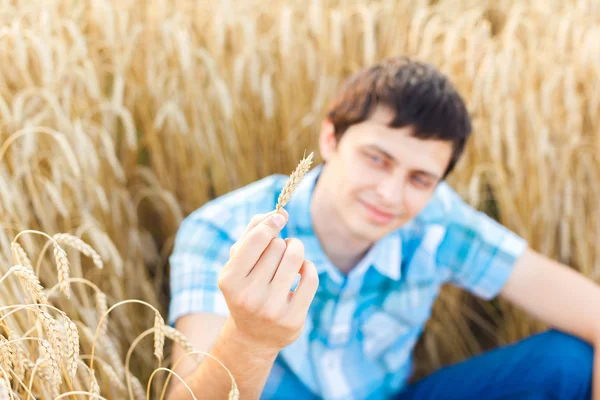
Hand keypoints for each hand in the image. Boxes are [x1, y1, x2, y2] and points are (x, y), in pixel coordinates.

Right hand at [218, 210, 318, 352]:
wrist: (253, 335)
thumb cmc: (246, 287)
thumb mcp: (238, 262)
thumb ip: (252, 232)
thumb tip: (278, 212)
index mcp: (229, 280)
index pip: (256, 239)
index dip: (272, 223)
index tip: (281, 216)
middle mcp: (248, 296)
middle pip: (277, 246)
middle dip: (281, 241)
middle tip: (278, 250)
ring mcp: (271, 309)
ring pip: (295, 256)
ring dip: (296, 248)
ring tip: (291, 253)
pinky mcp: (293, 319)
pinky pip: (310, 276)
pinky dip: (308, 267)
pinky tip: (300, 271)